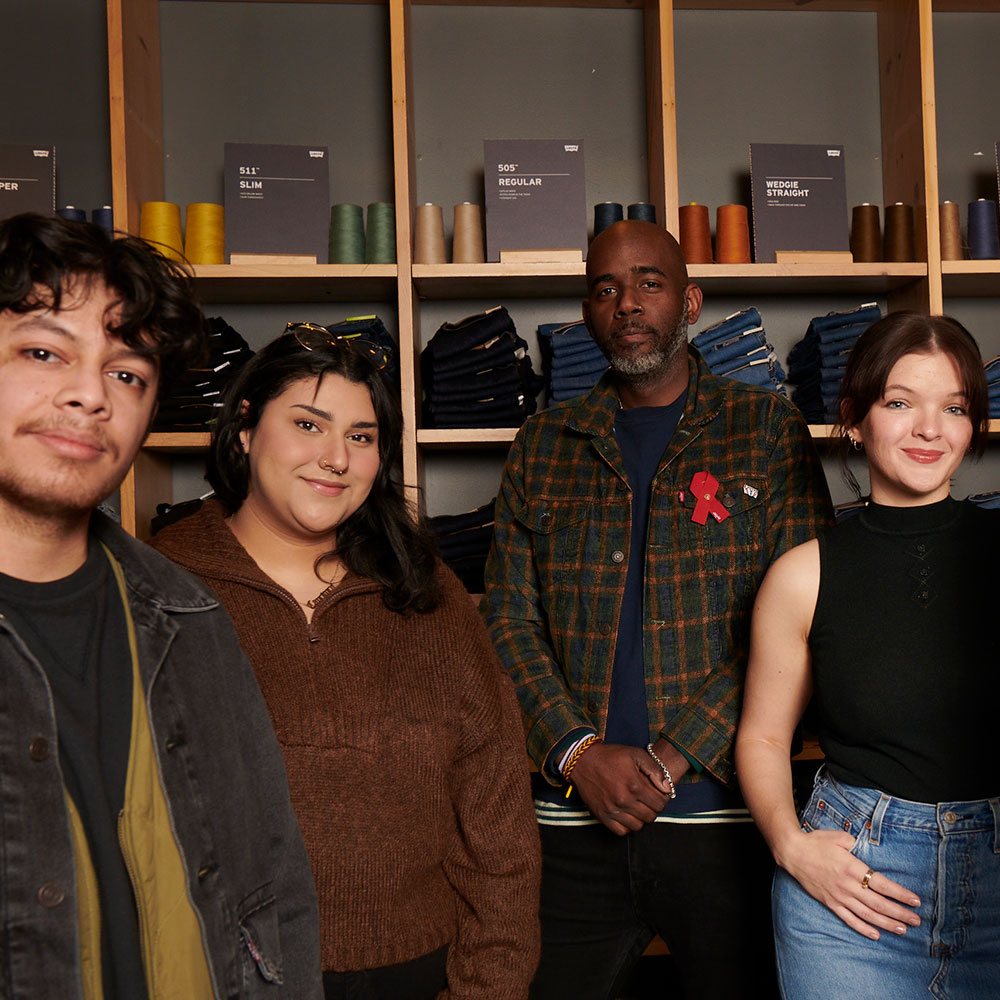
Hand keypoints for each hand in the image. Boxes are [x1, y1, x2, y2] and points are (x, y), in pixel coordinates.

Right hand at [571, 740, 685, 835]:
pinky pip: (621, 831)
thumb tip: (667, 788)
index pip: (660, 804)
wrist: (582, 761)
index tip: (658, 794)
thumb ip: (655, 770)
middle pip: (650, 817)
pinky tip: (626, 814)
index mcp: (634, 785)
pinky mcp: (602, 816)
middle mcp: (624, 800)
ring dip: (640, 818)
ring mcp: (612, 810)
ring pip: (637, 826)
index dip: (663, 799)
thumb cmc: (610, 756)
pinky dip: (627, 825)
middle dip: (653, 808)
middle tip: (648, 800)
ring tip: (637, 806)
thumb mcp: (635, 754)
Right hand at [779, 829, 921, 939]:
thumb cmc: (816, 842)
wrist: (793, 852)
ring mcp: (838, 896)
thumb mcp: (838, 836)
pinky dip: (863, 928)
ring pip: (867, 914)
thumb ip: (855, 843)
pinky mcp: (830, 902)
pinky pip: (849, 919)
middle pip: (878, 903)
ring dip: (887, 923)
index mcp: (852, 867)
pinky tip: (876, 935)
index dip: (900, 894)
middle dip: (899, 913)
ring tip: (903, 930)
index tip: (916, 901)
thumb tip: (867, 849)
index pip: (882, 884)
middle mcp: (847, 885)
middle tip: (916, 920)